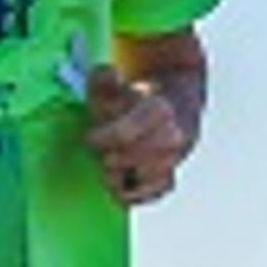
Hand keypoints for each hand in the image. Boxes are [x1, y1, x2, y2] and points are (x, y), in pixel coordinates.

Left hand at [84, 63, 190, 205]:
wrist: (176, 99)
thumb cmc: (135, 95)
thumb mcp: (116, 80)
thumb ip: (105, 78)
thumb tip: (110, 73)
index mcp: (162, 109)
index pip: (130, 131)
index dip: (106, 137)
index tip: (90, 138)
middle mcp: (175, 135)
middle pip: (139, 156)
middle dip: (115, 158)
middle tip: (101, 155)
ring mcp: (176, 157)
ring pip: (151, 177)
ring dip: (124, 177)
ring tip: (109, 171)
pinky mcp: (173, 174)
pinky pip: (158, 192)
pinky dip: (138, 193)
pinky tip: (121, 184)